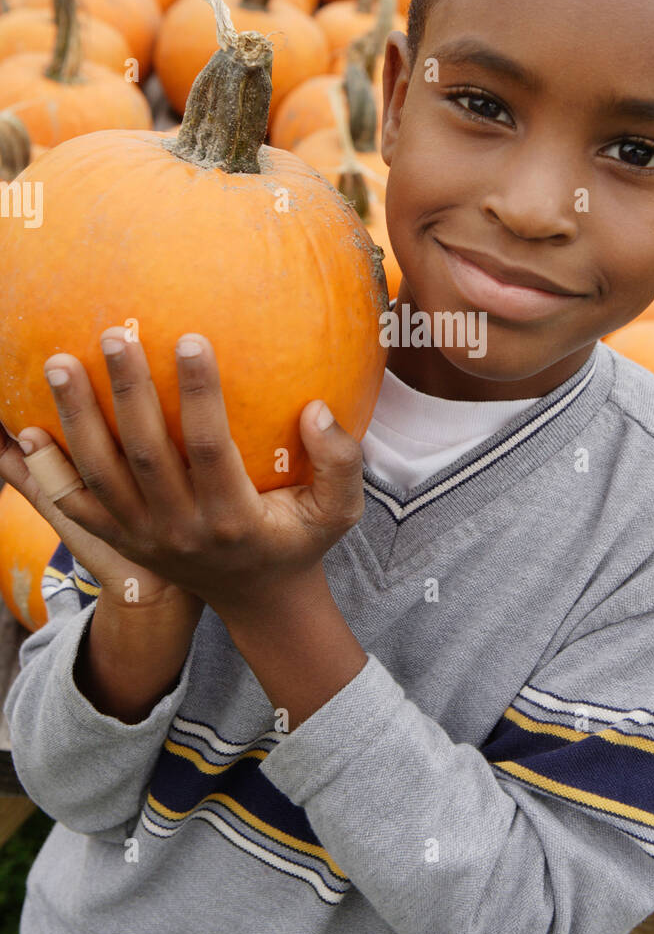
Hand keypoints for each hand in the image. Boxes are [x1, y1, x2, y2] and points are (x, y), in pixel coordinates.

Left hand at [10, 328, 365, 616]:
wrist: (258, 599)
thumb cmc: (299, 540)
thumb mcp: (338, 513)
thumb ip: (342, 463)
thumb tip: (316, 411)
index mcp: (233, 518)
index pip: (209, 447)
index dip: (199, 393)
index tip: (190, 338)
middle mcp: (181, 530)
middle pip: (144, 454)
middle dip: (126, 392)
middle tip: (113, 335)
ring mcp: (143, 538)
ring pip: (99, 475)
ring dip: (77, 418)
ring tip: (58, 364)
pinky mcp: (120, 541)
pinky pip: (74, 505)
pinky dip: (47, 470)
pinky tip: (27, 430)